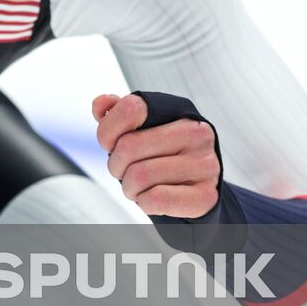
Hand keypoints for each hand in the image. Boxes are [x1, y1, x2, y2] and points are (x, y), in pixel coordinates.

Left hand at [92, 92, 220, 217]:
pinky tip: (153, 198)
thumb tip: (101, 103)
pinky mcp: (206, 195)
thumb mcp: (140, 133)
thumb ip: (118, 115)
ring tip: (140, 187)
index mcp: (180, 112)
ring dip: (130, 187)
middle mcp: (198, 134)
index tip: (112, 145)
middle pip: (128, 146)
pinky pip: (156, 198)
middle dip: (116, 166)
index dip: (108, 131)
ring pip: (139, 175)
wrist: (195, 194)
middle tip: (125, 172)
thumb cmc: (162, 160)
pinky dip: (144, 202)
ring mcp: (206, 164)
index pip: (131, 108)